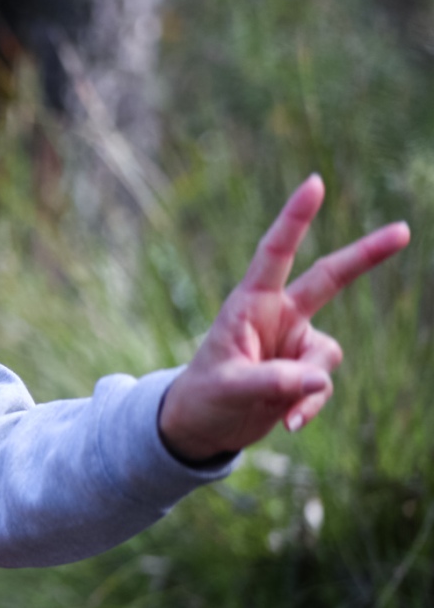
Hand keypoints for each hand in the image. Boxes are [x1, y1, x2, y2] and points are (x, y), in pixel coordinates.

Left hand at [159, 175, 410, 463]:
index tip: (314, 183)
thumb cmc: (205, 395)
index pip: (275, 253)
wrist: (203, 424)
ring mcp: (295, 341)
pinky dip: (309, 405)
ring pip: (326, 356)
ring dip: (308, 385)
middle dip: (366, 255)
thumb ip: (274, 382)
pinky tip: (289, 424)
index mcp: (250, 303)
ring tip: (277, 408)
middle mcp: (279, 315)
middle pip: (329, 278)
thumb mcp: (231, 387)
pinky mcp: (305, 370)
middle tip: (404, 230)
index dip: (295, 219)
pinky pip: (322, 385)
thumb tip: (321, 379)